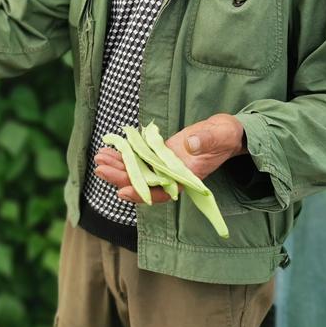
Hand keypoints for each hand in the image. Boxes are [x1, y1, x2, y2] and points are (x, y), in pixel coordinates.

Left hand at [94, 113, 246, 203]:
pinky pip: (140, 157)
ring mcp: (165, 164)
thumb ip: (207, 140)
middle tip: (100, 168)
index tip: (123, 192)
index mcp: (187, 176)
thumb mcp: (221, 134)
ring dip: (118, 165)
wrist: (226, 132)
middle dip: (120, 176)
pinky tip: (110, 148)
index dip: (142, 193)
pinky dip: (125, 153)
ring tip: (99, 158)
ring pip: (138, 170)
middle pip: (143, 181)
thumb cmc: (226, 135)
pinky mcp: (161, 153)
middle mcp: (173, 174)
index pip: (162, 192)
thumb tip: (189, 145)